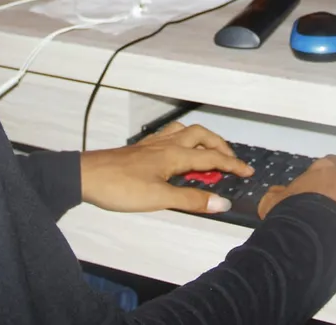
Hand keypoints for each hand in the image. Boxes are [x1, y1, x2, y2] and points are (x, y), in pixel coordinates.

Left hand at [80, 122, 254, 213]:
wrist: (86, 176)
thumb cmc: (121, 187)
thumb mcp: (160, 198)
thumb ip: (192, 199)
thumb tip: (223, 202)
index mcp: (175, 155)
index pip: (212, 158)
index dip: (233, 165)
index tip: (249, 172)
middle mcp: (167, 144)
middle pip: (202, 136)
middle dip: (220, 146)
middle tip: (230, 161)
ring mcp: (153, 144)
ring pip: (186, 132)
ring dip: (202, 139)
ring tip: (208, 154)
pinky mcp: (142, 149)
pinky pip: (170, 136)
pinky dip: (184, 141)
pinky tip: (178, 154)